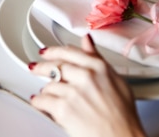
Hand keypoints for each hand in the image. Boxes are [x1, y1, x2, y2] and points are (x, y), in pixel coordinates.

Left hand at [29, 35, 145, 136]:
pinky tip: (40, 103)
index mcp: (99, 67)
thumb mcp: (117, 81)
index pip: (69, 52)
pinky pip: (42, 100)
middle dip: (42, 67)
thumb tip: (87, 41)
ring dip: (46, 90)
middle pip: (55, 66)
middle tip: (35, 68)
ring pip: (49, 85)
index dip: (54, 51)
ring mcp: (73, 92)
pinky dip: (39, 102)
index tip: (46, 52)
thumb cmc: (123, 116)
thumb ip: (98, 58)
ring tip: (48, 95)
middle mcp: (86, 76)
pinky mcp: (63, 109)